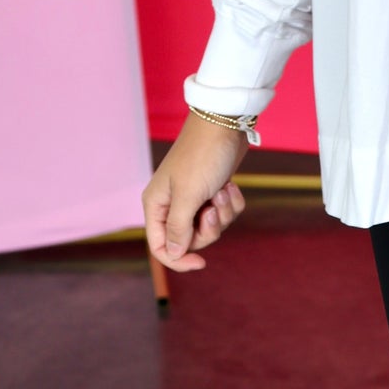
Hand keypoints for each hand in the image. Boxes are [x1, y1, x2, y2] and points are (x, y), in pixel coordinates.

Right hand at [143, 113, 248, 273]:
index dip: (179, 259)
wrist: (224, 125)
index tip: (201, 262)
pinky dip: (232, 203)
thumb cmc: (202, 158)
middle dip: (209, 229)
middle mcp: (171, 204)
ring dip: (223, 213)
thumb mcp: (188, 196)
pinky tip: (231, 186)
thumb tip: (171, 254)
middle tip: (214, 208)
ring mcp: (193, 198)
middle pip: (189, 240)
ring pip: (211, 227)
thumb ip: (178, 229)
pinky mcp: (212, 191)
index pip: (160, 248)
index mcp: (156, 206)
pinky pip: (225, 213)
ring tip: (223, 190)